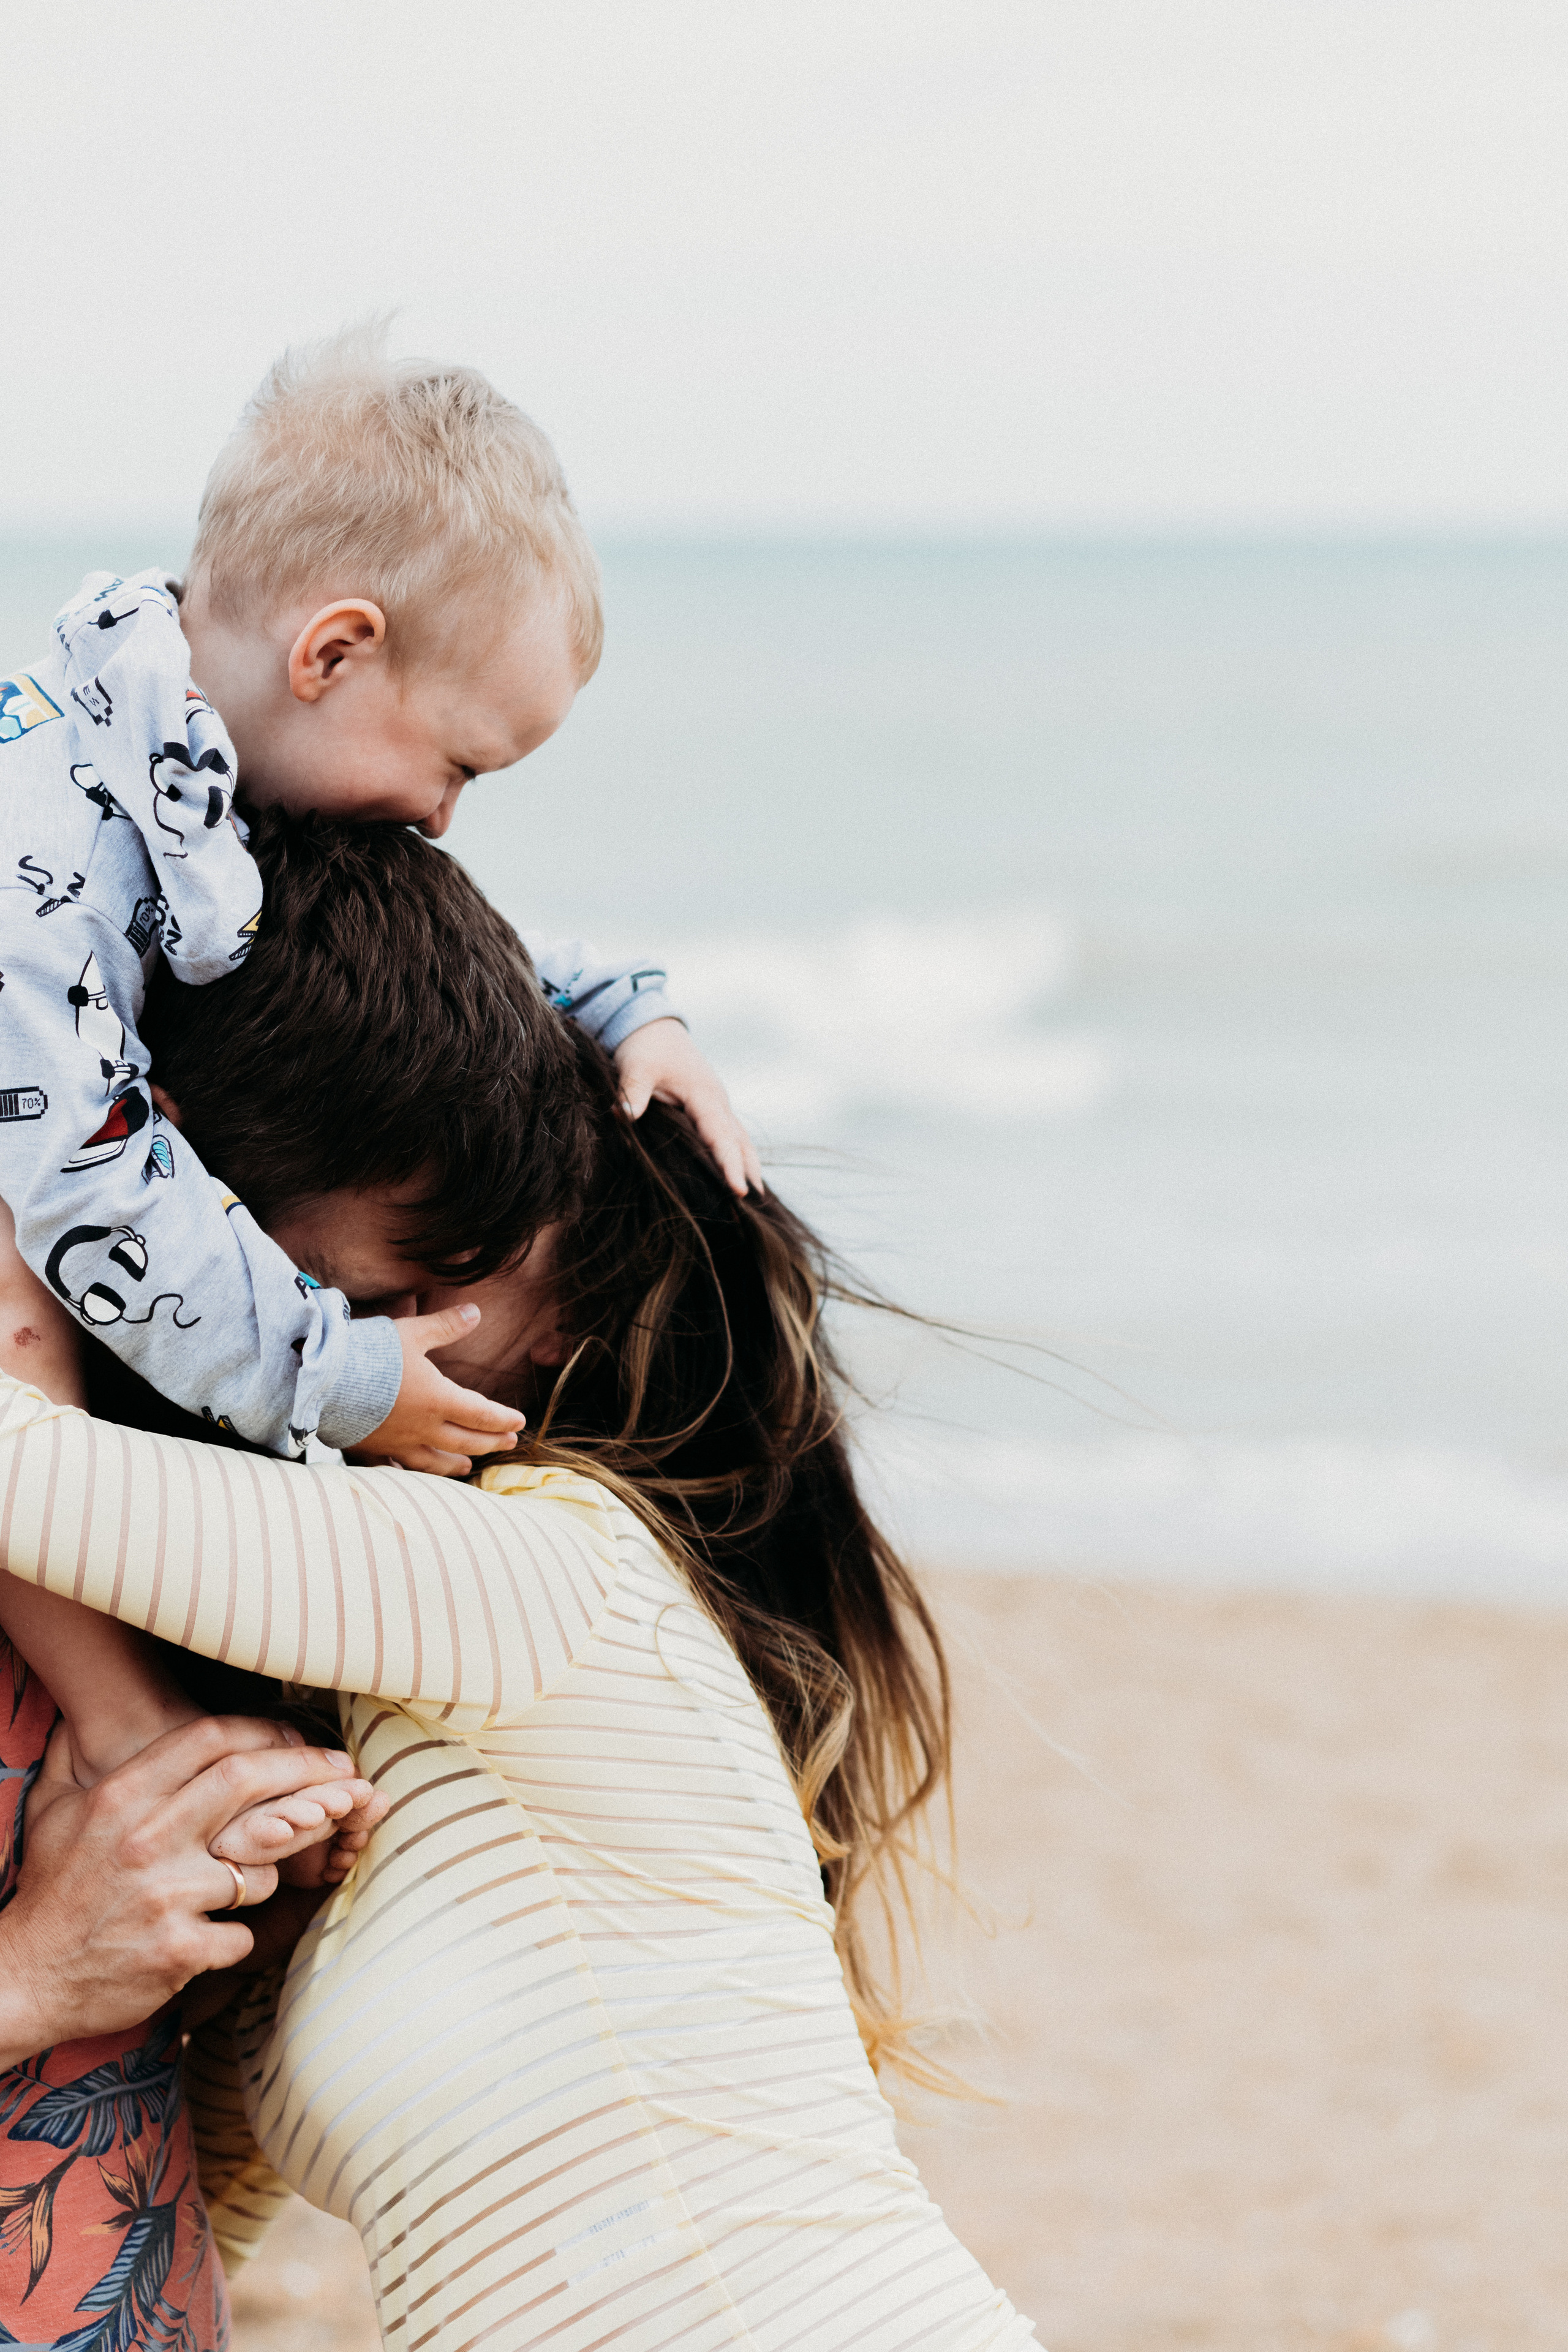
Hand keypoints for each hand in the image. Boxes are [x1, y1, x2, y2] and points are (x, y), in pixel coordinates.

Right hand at [0, 1716, 369, 2062]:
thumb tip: (85, 1714)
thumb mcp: (52, 1810)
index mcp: (121, 1798)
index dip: (265, 1731)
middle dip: (307, 1771)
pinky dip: (240, 1936)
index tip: (298, 1737)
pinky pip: (244, 1934)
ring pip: (260, 1868)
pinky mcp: (179, 1951)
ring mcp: (165, 1896)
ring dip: (268, 1874)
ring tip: (252, 1883)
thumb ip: (74, 1756)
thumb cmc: (48, 1892)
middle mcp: (146, 1839)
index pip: (209, 1739)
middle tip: (347, 1777)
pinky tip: (219, 1937)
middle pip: (247, 1782)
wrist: (23, 1979)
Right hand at [356, 1303, 524, 1475]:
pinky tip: (413, 1474)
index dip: (503, 1420)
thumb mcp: (412, 1333)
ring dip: (455, 1464)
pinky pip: (396, 1467)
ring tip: (468, 1467)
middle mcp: (423, 1428)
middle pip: (465, 1441)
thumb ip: (446, 1326)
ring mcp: (396, 1443)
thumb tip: (476, 1312)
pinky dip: (410, 1473)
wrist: (323, 1380)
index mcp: (439, 1400)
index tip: (519, 1423)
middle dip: (490, 1443)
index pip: (482, 1415)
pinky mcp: (371, 1449)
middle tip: (508, 1444)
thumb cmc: (370, 1353)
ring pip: (434, 1461)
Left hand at [614, 1018, 762, 1196]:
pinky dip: (738, 1155)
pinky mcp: (712, 1107)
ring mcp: (718, 1104)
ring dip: (749, 1164)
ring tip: (755, 1196)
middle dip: (748, 1170)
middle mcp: (718, 1101)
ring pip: (740, 1139)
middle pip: (740, 1141)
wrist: (655, 1029)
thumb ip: (632, 1092)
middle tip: (755, 1204)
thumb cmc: (646, 1048)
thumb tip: (624, 1115)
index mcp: (704, 1094)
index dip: (729, 1164)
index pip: (721, 1135)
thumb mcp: (636, 1066)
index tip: (739, 1190)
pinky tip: (739, 1173)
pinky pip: (731, 1135)